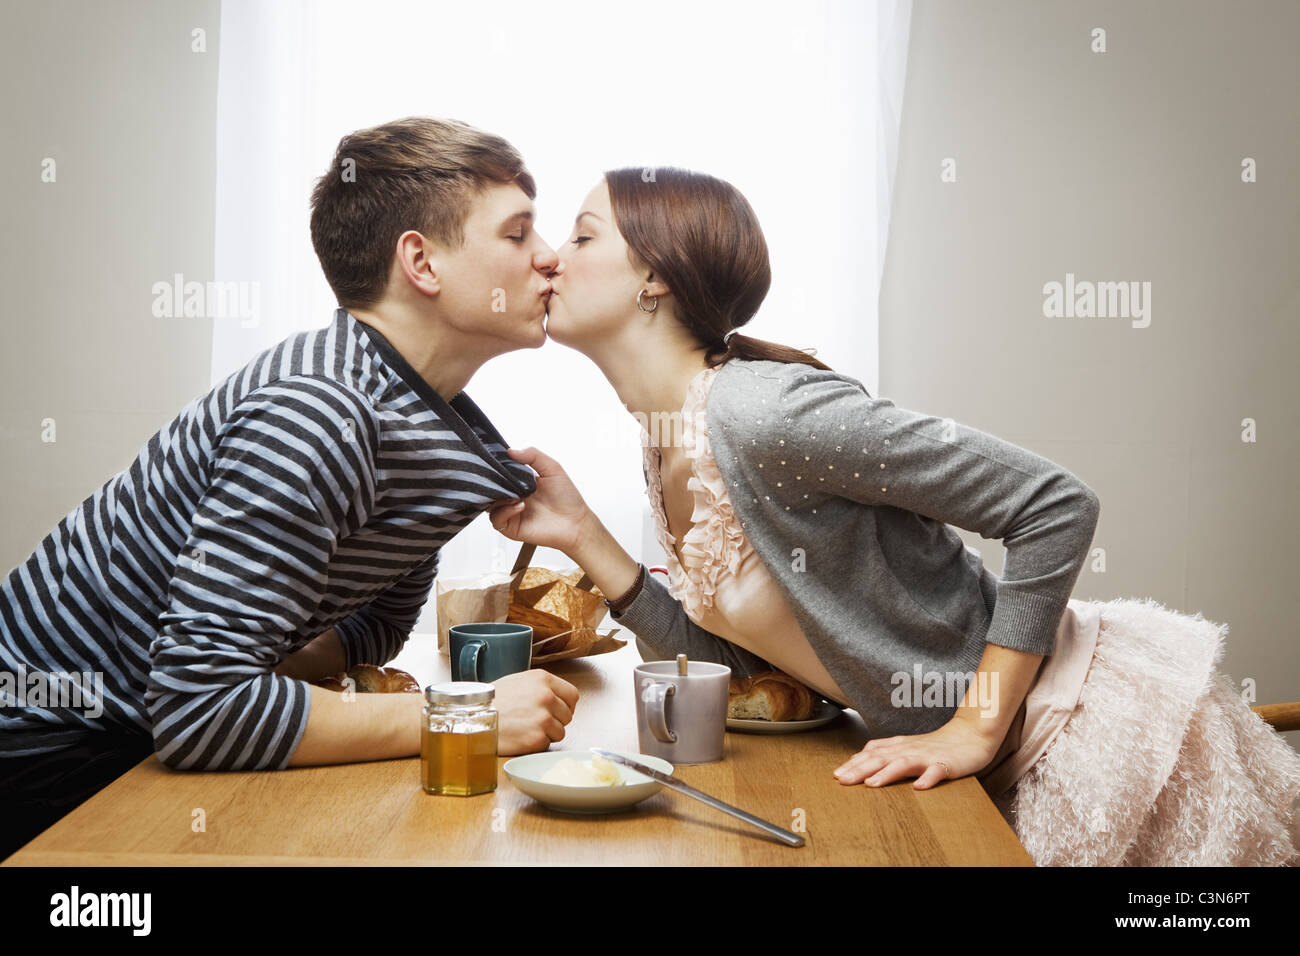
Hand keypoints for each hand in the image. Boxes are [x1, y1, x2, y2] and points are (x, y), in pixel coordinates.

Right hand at [487, 447, 593, 554]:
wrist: (576, 524)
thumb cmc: (567, 499)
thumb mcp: (552, 468)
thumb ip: (533, 455)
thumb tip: (511, 450)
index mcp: (520, 482)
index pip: (499, 474)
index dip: (494, 468)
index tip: (492, 462)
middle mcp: (513, 496)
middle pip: (490, 489)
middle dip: (491, 483)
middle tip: (499, 479)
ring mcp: (511, 512)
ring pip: (489, 505)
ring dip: (497, 498)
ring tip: (514, 496)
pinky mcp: (511, 527)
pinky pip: (496, 520)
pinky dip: (504, 511)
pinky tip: (519, 506)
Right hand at [492, 669, 578, 754]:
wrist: (471, 718)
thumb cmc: (492, 701)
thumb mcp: (518, 681)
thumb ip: (541, 687)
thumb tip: (560, 699)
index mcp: (542, 678)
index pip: (572, 695)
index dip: (565, 705)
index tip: (556, 711)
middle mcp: (546, 696)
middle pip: (568, 715)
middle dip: (555, 720)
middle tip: (533, 721)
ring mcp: (543, 717)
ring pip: (560, 731)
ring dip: (546, 733)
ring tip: (524, 728)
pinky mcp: (537, 738)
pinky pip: (548, 743)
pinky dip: (536, 744)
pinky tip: (520, 736)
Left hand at [832, 716, 1002, 789]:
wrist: (970, 736)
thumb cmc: (936, 744)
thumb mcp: (906, 745)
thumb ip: (884, 749)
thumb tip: (859, 755)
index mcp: (899, 747)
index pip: (871, 754)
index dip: (853, 764)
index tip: (836, 775)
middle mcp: (909, 750)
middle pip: (881, 758)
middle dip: (860, 769)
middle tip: (843, 780)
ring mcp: (928, 756)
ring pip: (904, 763)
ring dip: (887, 773)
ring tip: (872, 784)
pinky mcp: (947, 764)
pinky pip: (937, 771)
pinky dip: (928, 779)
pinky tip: (920, 788)